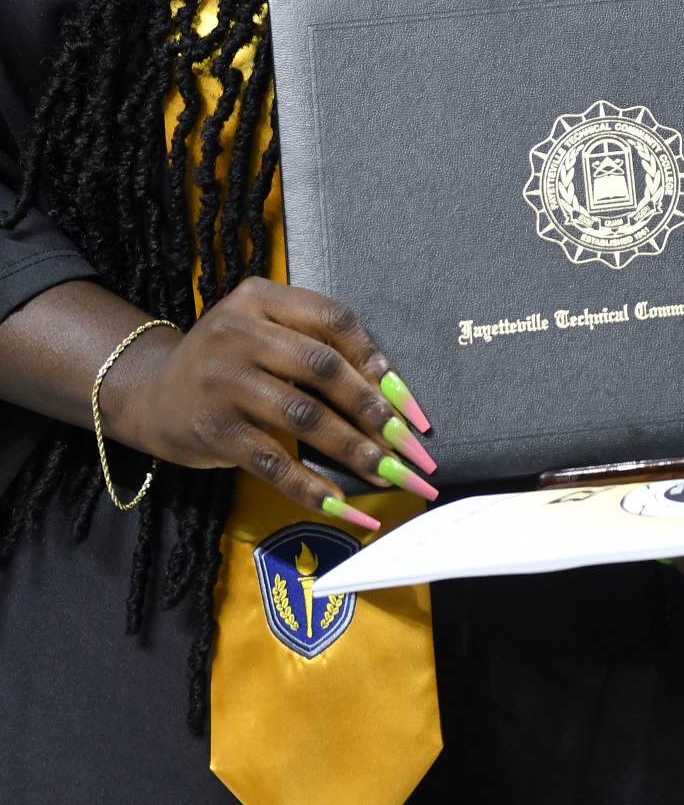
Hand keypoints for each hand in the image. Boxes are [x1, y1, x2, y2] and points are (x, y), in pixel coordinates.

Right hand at [99, 278, 435, 524]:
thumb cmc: (227, 363)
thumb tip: (393, 395)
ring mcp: (224, 382)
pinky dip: (313, 487)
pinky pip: (274, 462)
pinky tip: (345, 506)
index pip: (334, 320)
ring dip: (355, 451)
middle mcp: (240, 333)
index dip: (378, 359)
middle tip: (412, 447)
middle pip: (325, 369)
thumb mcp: (261, 330)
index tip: (410, 402)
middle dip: (376, 411)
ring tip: (390, 477)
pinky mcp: (214, 430)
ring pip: (305, 417)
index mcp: (261, 298)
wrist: (150, 393)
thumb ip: (314, 345)